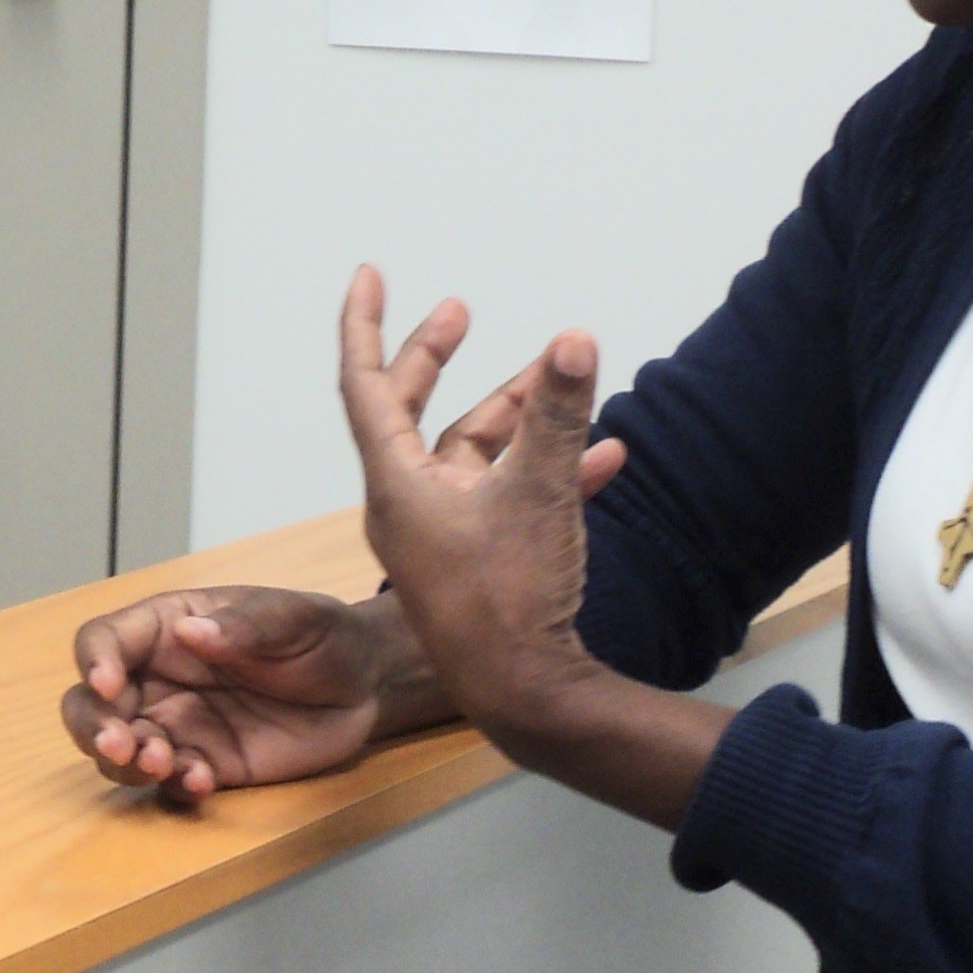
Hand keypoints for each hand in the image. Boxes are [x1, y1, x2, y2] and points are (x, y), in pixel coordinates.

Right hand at [60, 587, 416, 798]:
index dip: (96, 661)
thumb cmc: (323, 636)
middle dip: (92, 726)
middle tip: (120, 743)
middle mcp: (159, 679)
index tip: (110, 684)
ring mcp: (179, 726)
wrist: (366, 687)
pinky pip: (171, 782)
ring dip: (126, 763)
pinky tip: (203, 780)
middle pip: (90, 704)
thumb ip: (244, 625)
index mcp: (167, 628)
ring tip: (161, 763)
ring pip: (119, 750)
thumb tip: (190, 632)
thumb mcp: (293, 617)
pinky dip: (176, 786)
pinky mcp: (206, 765)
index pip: (105, 640)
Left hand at [334, 267, 626, 738]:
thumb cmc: (511, 604)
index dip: (367, 324)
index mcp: (397, 484)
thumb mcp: (539, 494)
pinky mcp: (476, 559)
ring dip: (516, 414)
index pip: (365, 384)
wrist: (524, 696)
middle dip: (435, 356)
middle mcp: (407, 504)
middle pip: (411, 410)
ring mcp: (441, 533)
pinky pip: (505, 494)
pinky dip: (546, 468)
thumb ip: (557, 415)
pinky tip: (607, 455)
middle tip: (458, 312)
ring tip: (560, 375)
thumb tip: (572, 339)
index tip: (368, 275)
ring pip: (471, 451)